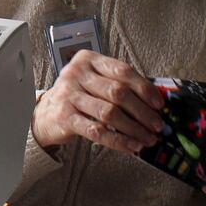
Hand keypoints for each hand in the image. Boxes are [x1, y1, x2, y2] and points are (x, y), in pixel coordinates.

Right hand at [32, 50, 166, 154]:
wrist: (46, 113)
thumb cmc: (78, 95)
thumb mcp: (95, 81)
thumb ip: (119, 84)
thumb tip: (154, 101)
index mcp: (88, 60)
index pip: (122, 71)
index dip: (144, 88)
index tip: (159, 104)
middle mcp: (76, 74)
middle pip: (118, 92)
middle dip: (142, 112)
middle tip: (157, 125)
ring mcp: (69, 95)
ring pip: (109, 113)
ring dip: (134, 129)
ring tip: (147, 138)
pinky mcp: (65, 117)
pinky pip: (97, 131)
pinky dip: (118, 141)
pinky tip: (131, 146)